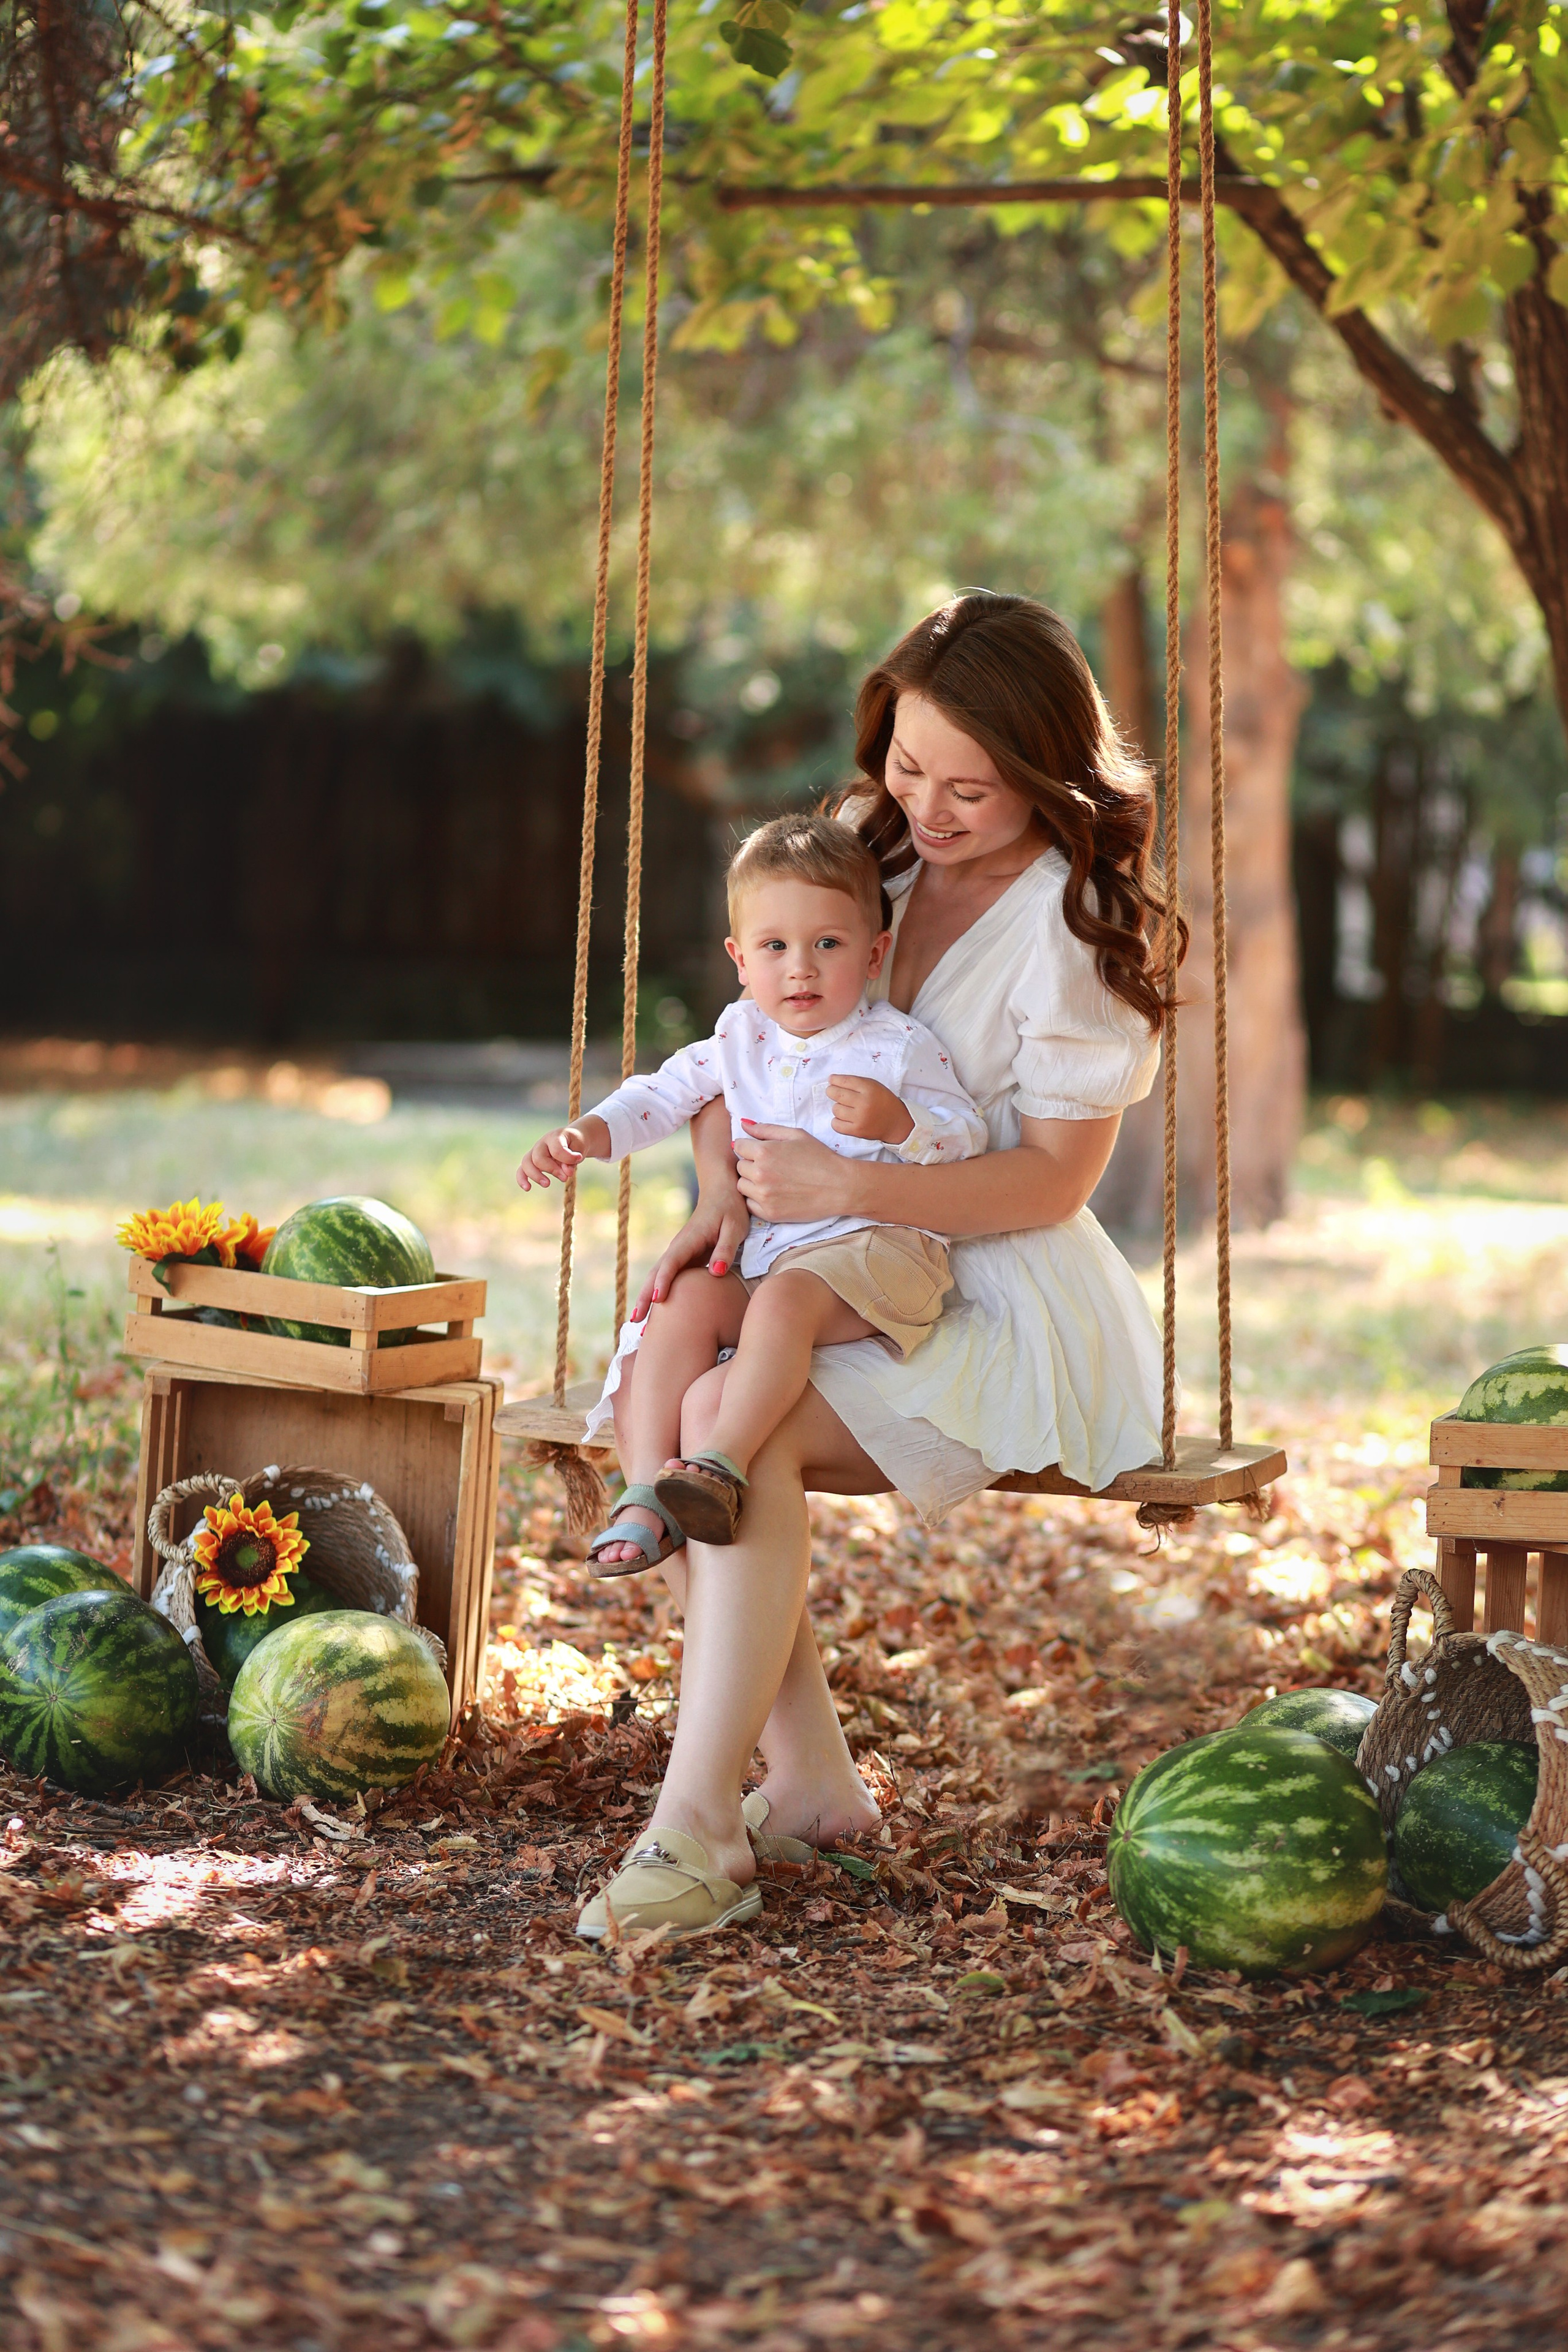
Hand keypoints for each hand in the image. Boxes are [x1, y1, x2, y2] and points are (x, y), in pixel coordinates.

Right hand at [516, 1115, 609, 1191]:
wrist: (572, 1140)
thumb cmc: (575, 1143)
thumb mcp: (579, 1147)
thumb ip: (573, 1159)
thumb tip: (566, 1172)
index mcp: (554, 1137)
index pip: (556, 1149)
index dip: (567, 1158)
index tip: (579, 1159)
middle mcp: (541, 1143)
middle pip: (539, 1158)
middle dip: (552, 1170)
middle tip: (565, 1178)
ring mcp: (535, 1152)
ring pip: (526, 1163)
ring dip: (536, 1176)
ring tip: (547, 1184)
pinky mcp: (532, 1162)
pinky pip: (522, 1170)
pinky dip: (522, 1179)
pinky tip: (528, 1188)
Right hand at [631, 1175, 750, 1319]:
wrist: (721, 1193)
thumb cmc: (730, 1210)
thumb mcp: (734, 1227)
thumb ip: (725, 1250)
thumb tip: (715, 1273)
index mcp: (688, 1241)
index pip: (671, 1263)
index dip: (663, 1281)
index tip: (657, 1299)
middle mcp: (678, 1249)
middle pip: (656, 1274)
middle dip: (645, 1297)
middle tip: (636, 1322)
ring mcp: (678, 1255)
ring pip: (657, 1278)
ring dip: (647, 1300)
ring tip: (639, 1326)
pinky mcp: (683, 1260)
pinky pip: (666, 1279)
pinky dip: (657, 1295)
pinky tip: (656, 1314)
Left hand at [734, 1121, 859, 1223]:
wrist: (840, 1186)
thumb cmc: (820, 1158)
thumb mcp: (796, 1135)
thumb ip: (766, 1129)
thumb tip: (743, 1123)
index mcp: (764, 1151)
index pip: (739, 1146)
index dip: (750, 1147)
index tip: (763, 1152)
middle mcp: (759, 1174)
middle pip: (739, 1166)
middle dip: (751, 1164)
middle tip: (773, 1167)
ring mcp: (763, 1195)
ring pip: (742, 1186)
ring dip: (752, 1182)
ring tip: (774, 1181)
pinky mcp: (769, 1213)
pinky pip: (750, 1204)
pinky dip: (757, 1200)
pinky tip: (775, 1194)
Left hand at [827, 1075, 913, 1144]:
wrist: (895, 1122)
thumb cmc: (882, 1101)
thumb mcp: (874, 1086)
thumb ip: (856, 1082)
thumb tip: (832, 1080)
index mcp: (869, 1088)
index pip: (845, 1081)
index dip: (834, 1080)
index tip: (831, 1080)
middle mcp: (864, 1102)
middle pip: (836, 1094)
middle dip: (831, 1091)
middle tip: (833, 1092)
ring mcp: (860, 1118)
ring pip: (835, 1109)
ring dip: (838, 1108)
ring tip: (845, 1108)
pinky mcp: (857, 1131)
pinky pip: (836, 1125)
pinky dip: (837, 1121)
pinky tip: (844, 1119)